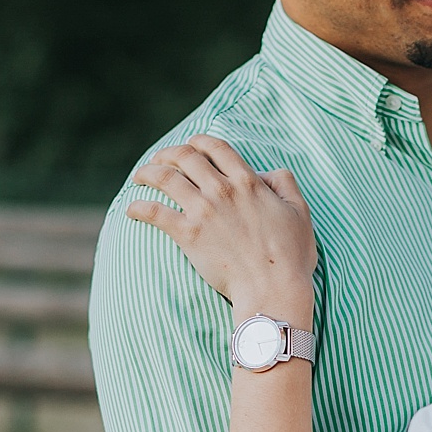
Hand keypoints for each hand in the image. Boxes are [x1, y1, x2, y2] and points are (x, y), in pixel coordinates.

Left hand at [127, 136, 315, 310]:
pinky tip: (131, 209)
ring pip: (165, 178)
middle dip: (168, 153)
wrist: (273, 288)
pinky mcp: (187, 234)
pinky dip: (139, 207)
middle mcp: (222, 190)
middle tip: (159, 160)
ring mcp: (204, 211)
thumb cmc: (290, 256)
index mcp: (248, 182)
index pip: (216, 148)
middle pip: (185, 157)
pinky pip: (154, 212)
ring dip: (148, 172)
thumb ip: (285, 184)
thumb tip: (267, 173)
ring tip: (139, 176)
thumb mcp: (300, 212)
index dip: (199, 142)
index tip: (190, 145)